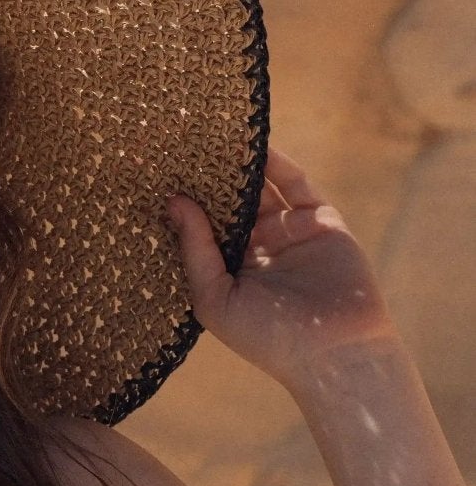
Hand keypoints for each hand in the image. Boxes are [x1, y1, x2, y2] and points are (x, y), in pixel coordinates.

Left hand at [163, 145, 398, 385]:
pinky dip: (275, 162)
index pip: (199, 229)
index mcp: (226, 272)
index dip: (179, 205)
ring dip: (238, 164)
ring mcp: (287, 232)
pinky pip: (294, 183)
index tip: (150, 176)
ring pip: (258, 188)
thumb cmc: (267, 338)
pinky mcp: (318, 219)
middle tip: (174, 144)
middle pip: (225, 203)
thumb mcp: (214, 298)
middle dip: (205, 177)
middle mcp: (255, 249)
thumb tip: (173, 201)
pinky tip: (253, 143)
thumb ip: (194, 250)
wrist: (334, 352)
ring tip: (210, 134)